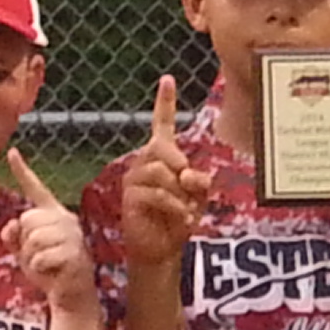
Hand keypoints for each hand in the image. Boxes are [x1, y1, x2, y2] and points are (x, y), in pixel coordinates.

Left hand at [0, 148, 98, 315]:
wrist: (71, 298)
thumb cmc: (49, 272)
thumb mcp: (24, 252)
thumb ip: (13, 236)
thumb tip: (11, 225)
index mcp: (54, 215)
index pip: (36, 190)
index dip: (23, 171)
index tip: (12, 152)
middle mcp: (66, 221)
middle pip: (27, 219)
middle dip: (25, 242)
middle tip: (39, 258)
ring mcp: (74, 237)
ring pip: (33, 238)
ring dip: (31, 258)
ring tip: (46, 267)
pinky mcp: (76, 255)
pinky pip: (41, 257)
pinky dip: (40, 270)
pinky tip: (52, 274)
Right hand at [120, 77, 210, 267]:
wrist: (162, 250)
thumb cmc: (179, 220)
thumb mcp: (197, 197)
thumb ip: (199, 181)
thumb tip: (191, 174)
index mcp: (161, 158)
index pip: (162, 125)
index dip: (165, 103)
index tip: (168, 79)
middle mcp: (144, 163)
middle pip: (162, 148)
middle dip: (181, 167)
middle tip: (190, 189)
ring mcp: (134, 179)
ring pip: (160, 171)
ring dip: (180, 193)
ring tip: (186, 210)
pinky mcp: (130, 198)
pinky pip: (157, 193)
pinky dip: (176, 207)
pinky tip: (184, 218)